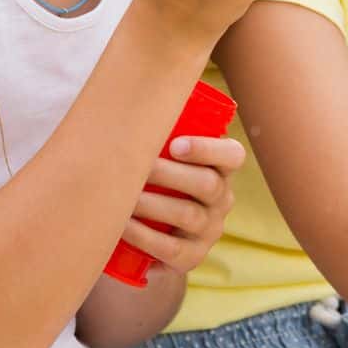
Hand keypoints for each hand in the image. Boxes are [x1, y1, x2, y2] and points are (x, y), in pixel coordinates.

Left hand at [119, 135, 247, 274]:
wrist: (147, 237)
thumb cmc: (149, 182)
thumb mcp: (160, 157)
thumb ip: (152, 131)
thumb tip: (115, 89)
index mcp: (221, 170)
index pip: (232, 156)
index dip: (208, 149)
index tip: (175, 144)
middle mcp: (221, 200)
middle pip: (208, 185)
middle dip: (169, 174)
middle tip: (135, 168)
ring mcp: (209, 231)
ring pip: (188, 215)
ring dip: (152, 204)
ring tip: (122, 197)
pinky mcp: (191, 258)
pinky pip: (172, 248)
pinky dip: (144, 236)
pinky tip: (121, 226)